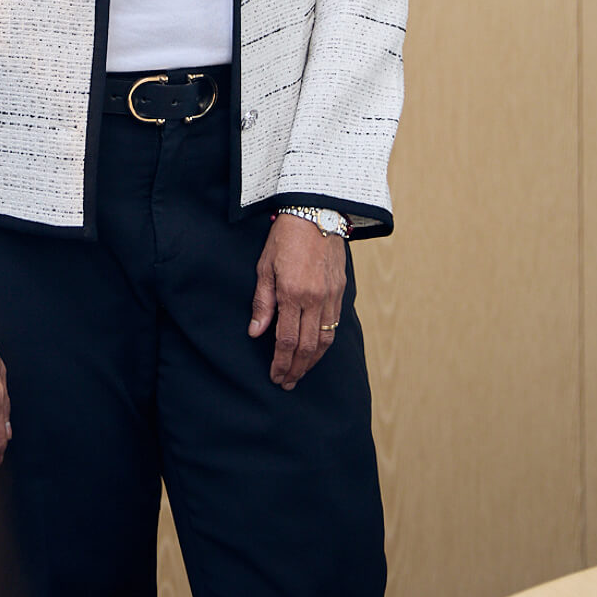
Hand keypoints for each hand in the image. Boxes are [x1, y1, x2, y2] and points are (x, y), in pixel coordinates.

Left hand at [247, 216, 345, 389]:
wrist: (316, 212)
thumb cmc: (285, 237)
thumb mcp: (264, 266)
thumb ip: (262, 302)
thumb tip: (256, 332)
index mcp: (292, 293)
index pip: (287, 340)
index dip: (281, 362)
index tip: (275, 376)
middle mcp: (315, 299)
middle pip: (307, 346)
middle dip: (296, 369)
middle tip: (287, 383)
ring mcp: (331, 296)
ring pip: (324, 340)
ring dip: (312, 361)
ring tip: (300, 373)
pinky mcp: (340, 291)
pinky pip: (334, 325)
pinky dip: (325, 343)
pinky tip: (316, 350)